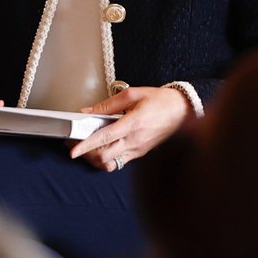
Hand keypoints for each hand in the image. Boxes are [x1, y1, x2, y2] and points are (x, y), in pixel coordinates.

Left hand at [70, 84, 192, 171]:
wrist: (184, 110)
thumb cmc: (161, 101)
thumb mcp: (133, 94)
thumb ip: (108, 104)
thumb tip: (88, 111)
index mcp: (133, 124)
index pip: (103, 138)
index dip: (85, 145)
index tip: (73, 150)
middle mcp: (135, 140)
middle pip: (104, 156)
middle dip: (86, 153)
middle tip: (75, 143)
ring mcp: (138, 149)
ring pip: (110, 163)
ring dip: (95, 158)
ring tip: (87, 147)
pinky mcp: (141, 153)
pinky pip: (120, 162)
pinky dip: (107, 158)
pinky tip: (102, 148)